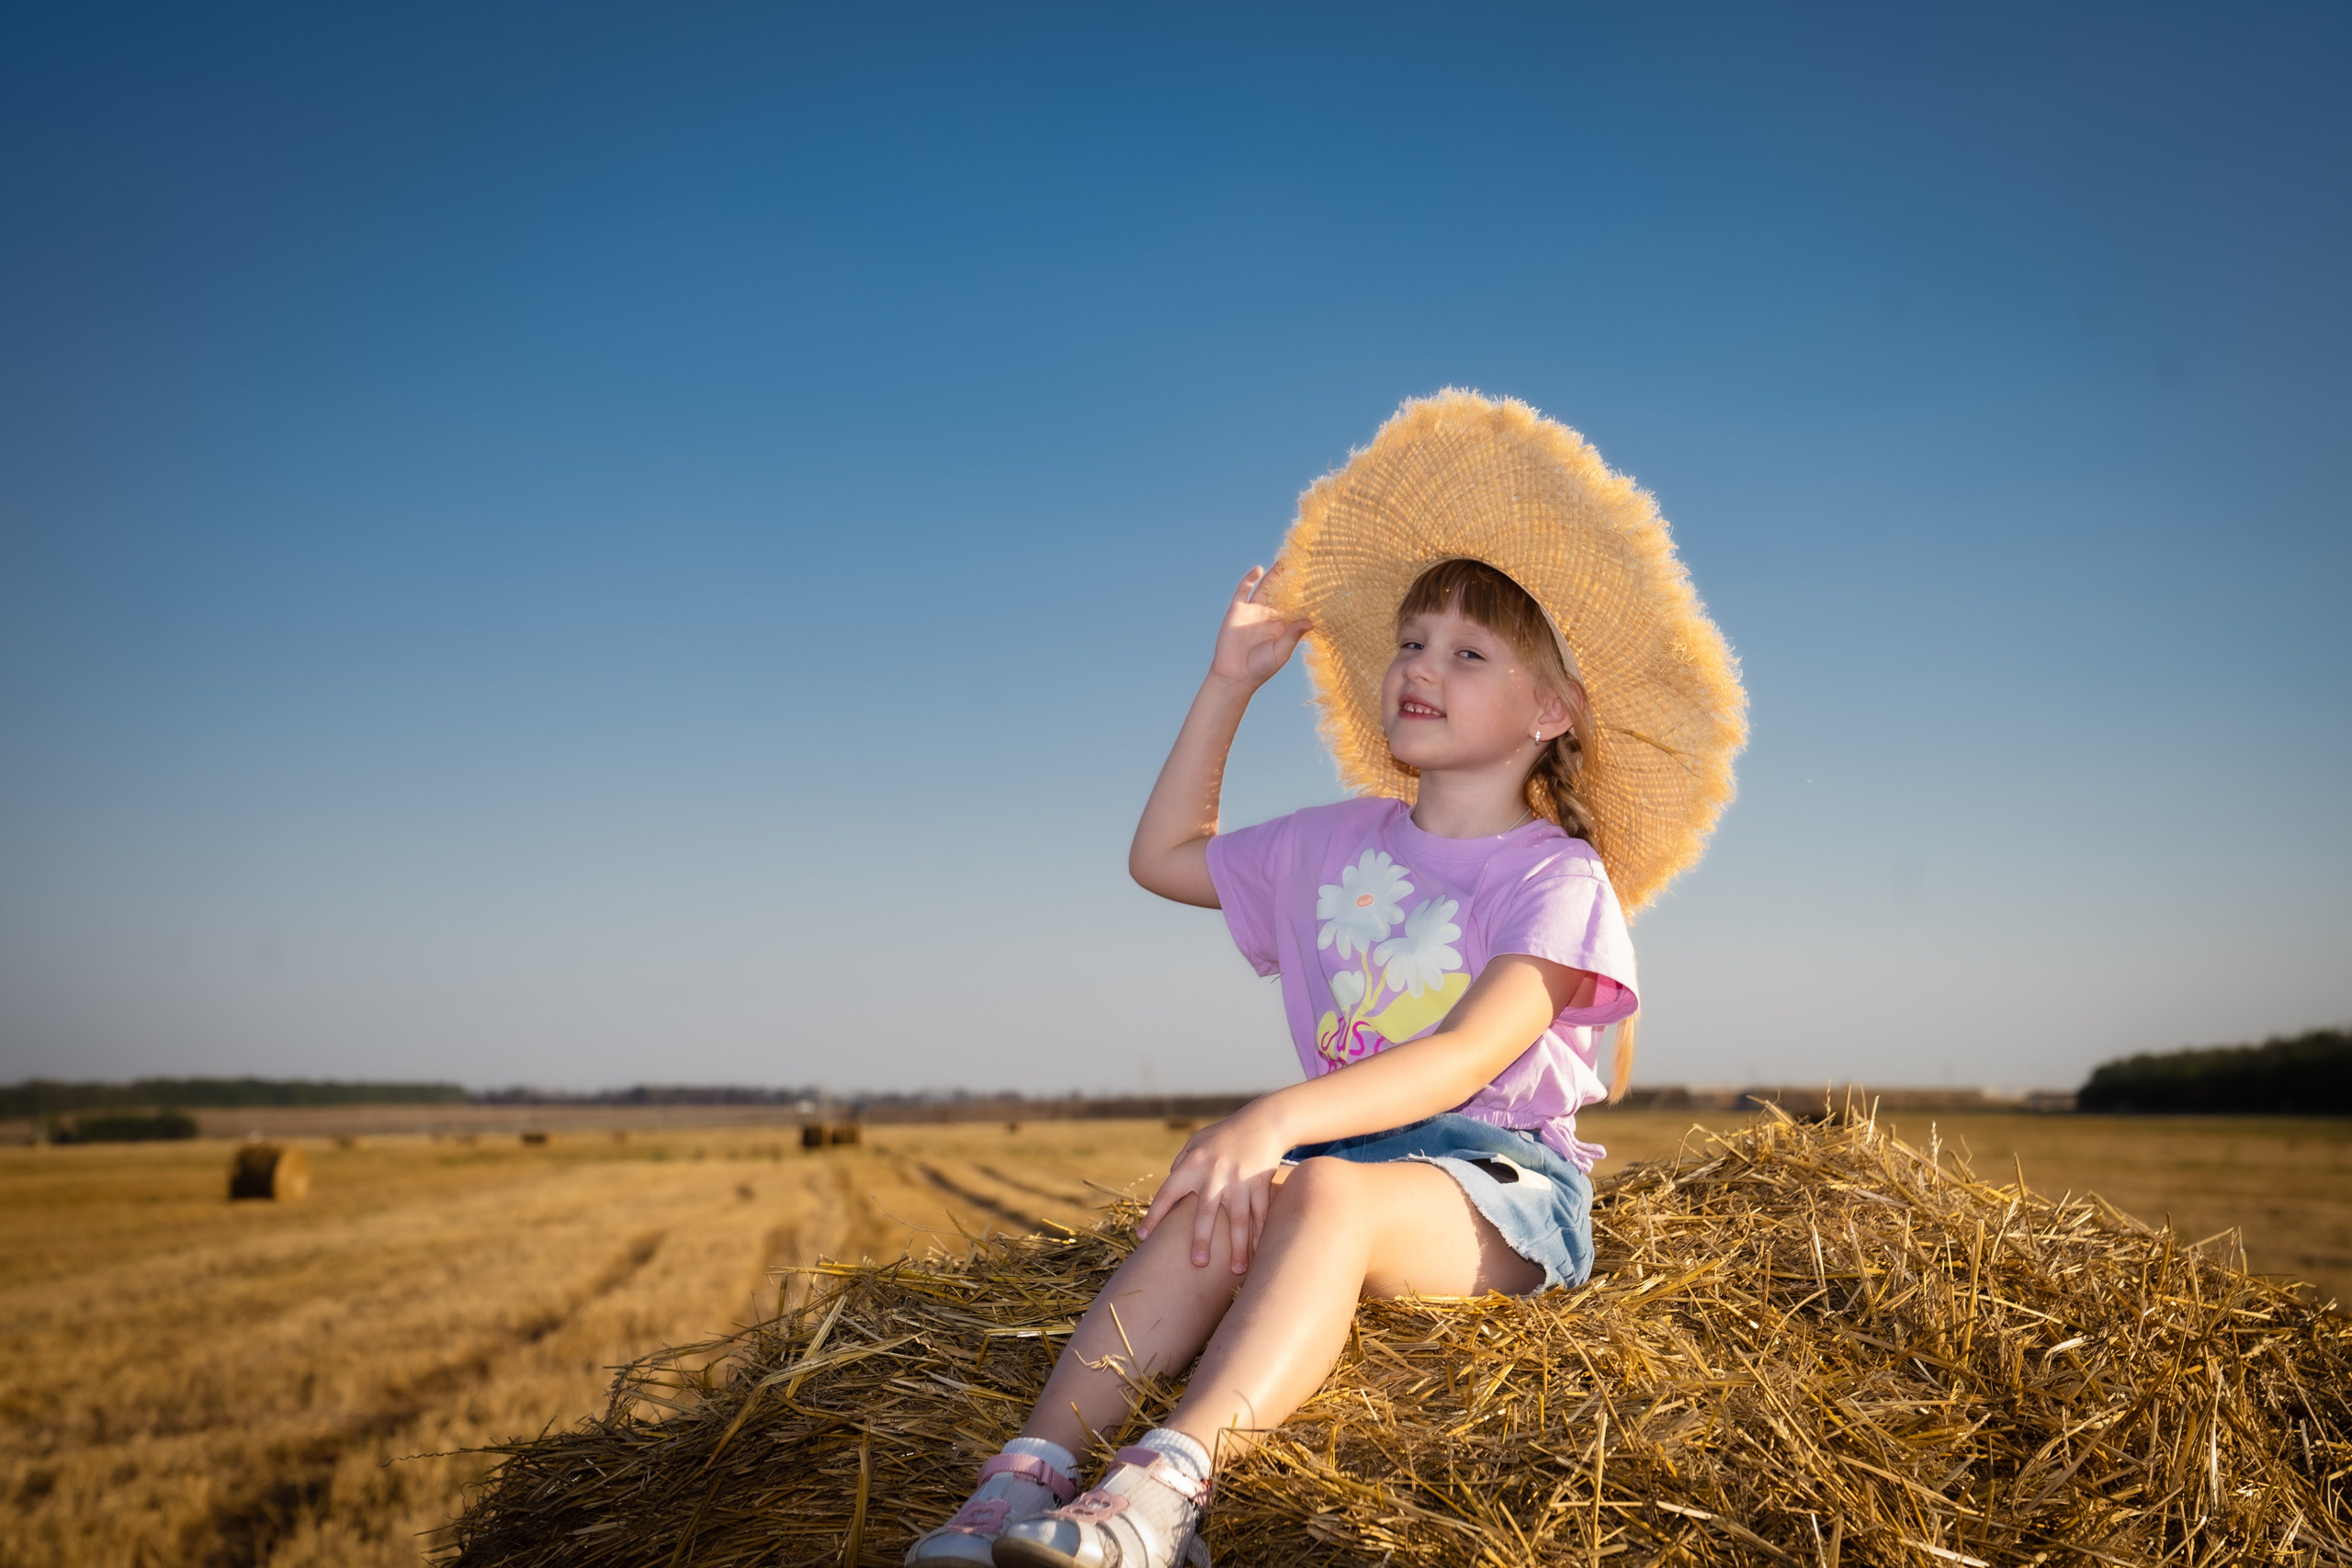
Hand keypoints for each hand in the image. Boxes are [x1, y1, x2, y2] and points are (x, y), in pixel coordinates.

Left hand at [1136, 1103, 1291, 1273]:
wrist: (1263, 1122)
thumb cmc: (1223, 1135)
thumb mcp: (1196, 1142)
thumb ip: (1180, 1165)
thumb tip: (1170, 1192)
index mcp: (1193, 1165)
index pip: (1168, 1192)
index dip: (1154, 1215)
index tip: (1142, 1237)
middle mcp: (1215, 1174)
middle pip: (1206, 1212)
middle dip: (1201, 1239)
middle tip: (1198, 1263)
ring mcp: (1240, 1181)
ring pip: (1239, 1219)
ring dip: (1239, 1247)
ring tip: (1237, 1271)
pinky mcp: (1261, 1184)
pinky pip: (1260, 1214)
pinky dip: (1261, 1236)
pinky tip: (1260, 1255)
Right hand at [1208, 565, 1311, 691]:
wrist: (1234, 676)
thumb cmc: (1260, 668)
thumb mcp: (1281, 652)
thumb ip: (1293, 635)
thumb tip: (1311, 620)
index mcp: (1281, 627)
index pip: (1295, 607)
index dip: (1305, 597)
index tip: (1318, 584)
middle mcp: (1268, 617)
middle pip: (1281, 594)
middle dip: (1291, 581)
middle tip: (1304, 565)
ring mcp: (1252, 612)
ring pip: (1264, 588)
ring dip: (1273, 575)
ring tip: (1284, 562)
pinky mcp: (1237, 611)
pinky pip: (1243, 591)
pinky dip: (1249, 579)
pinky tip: (1259, 570)